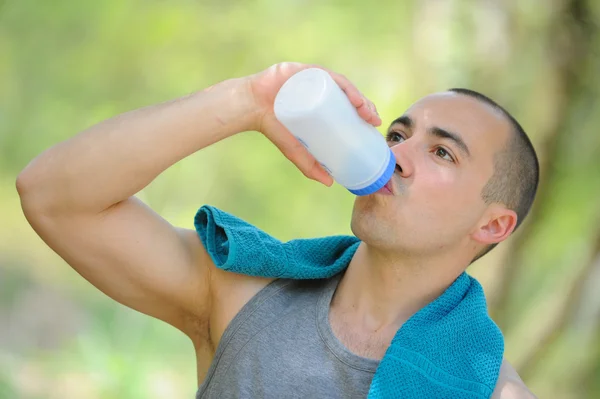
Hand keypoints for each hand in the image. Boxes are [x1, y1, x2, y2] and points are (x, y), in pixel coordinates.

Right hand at [246, 62, 380, 185]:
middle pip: (350, 95)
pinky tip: (354, 98)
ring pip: (344, 86)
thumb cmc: (274, 127)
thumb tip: (330, 184)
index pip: (349, 106)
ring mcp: (316, 79)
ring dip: (359, 97)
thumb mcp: (297, 151)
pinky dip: (345, 87)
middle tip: (373, 120)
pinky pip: (330, 77)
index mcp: (323, 104)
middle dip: (366, 106)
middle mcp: (322, 89)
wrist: (251, 108)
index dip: (365, 114)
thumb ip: (311, 167)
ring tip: (367, 111)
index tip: (374, 125)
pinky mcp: (308, 70)